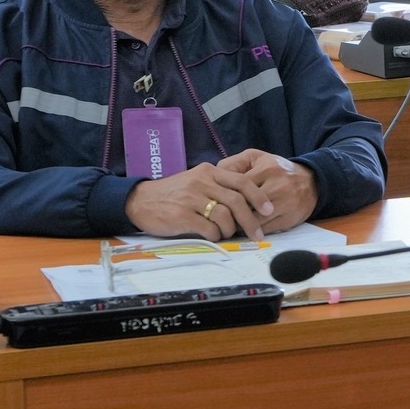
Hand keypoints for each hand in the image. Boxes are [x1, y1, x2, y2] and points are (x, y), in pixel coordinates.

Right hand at [125, 164, 267, 239]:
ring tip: (227, 234)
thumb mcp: (196, 181)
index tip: (269, 210)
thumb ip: (218, 187)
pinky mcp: (182, 215)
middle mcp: (202, 182)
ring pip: (225, 215)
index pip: (242, 181)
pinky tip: (212, 236)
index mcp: (209, 172)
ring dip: (231, 229)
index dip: (259, 196)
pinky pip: (208, 228)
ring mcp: (191, 198)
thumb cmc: (173, 194)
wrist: (140, 200)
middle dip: (251, 220)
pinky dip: (215, 235)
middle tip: (257, 234)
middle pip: (237, 200)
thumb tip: (247, 205)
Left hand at [214, 150, 319, 232]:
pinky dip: (253, 231)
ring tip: (230, 225)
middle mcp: (278, 185)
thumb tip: (215, 175)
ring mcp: (286, 203)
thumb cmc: (277, 170)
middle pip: (246, 204)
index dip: (224, 196)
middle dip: (230, 213)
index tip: (215, 202)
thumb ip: (235, 163)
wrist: (311, 181)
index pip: (238, 186)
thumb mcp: (257, 158)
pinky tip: (246, 229)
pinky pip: (265, 229)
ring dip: (240, 225)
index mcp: (268, 168)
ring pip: (255, 220)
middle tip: (219, 217)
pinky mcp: (290, 219)